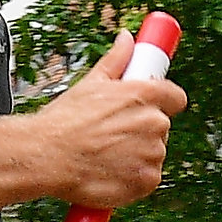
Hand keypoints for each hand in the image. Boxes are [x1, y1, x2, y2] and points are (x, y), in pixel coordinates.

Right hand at [29, 36, 184, 209]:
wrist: (46, 156)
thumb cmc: (64, 121)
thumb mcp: (91, 83)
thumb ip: (117, 60)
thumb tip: (127, 40)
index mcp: (144, 95)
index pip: (175, 97)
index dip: (164, 102)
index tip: (150, 107)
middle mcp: (154, 123)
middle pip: (160, 126)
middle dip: (141, 130)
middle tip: (112, 133)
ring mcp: (152, 154)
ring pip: (154, 153)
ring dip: (137, 155)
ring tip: (106, 154)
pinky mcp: (147, 181)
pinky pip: (149, 178)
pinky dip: (134, 178)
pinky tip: (111, 171)